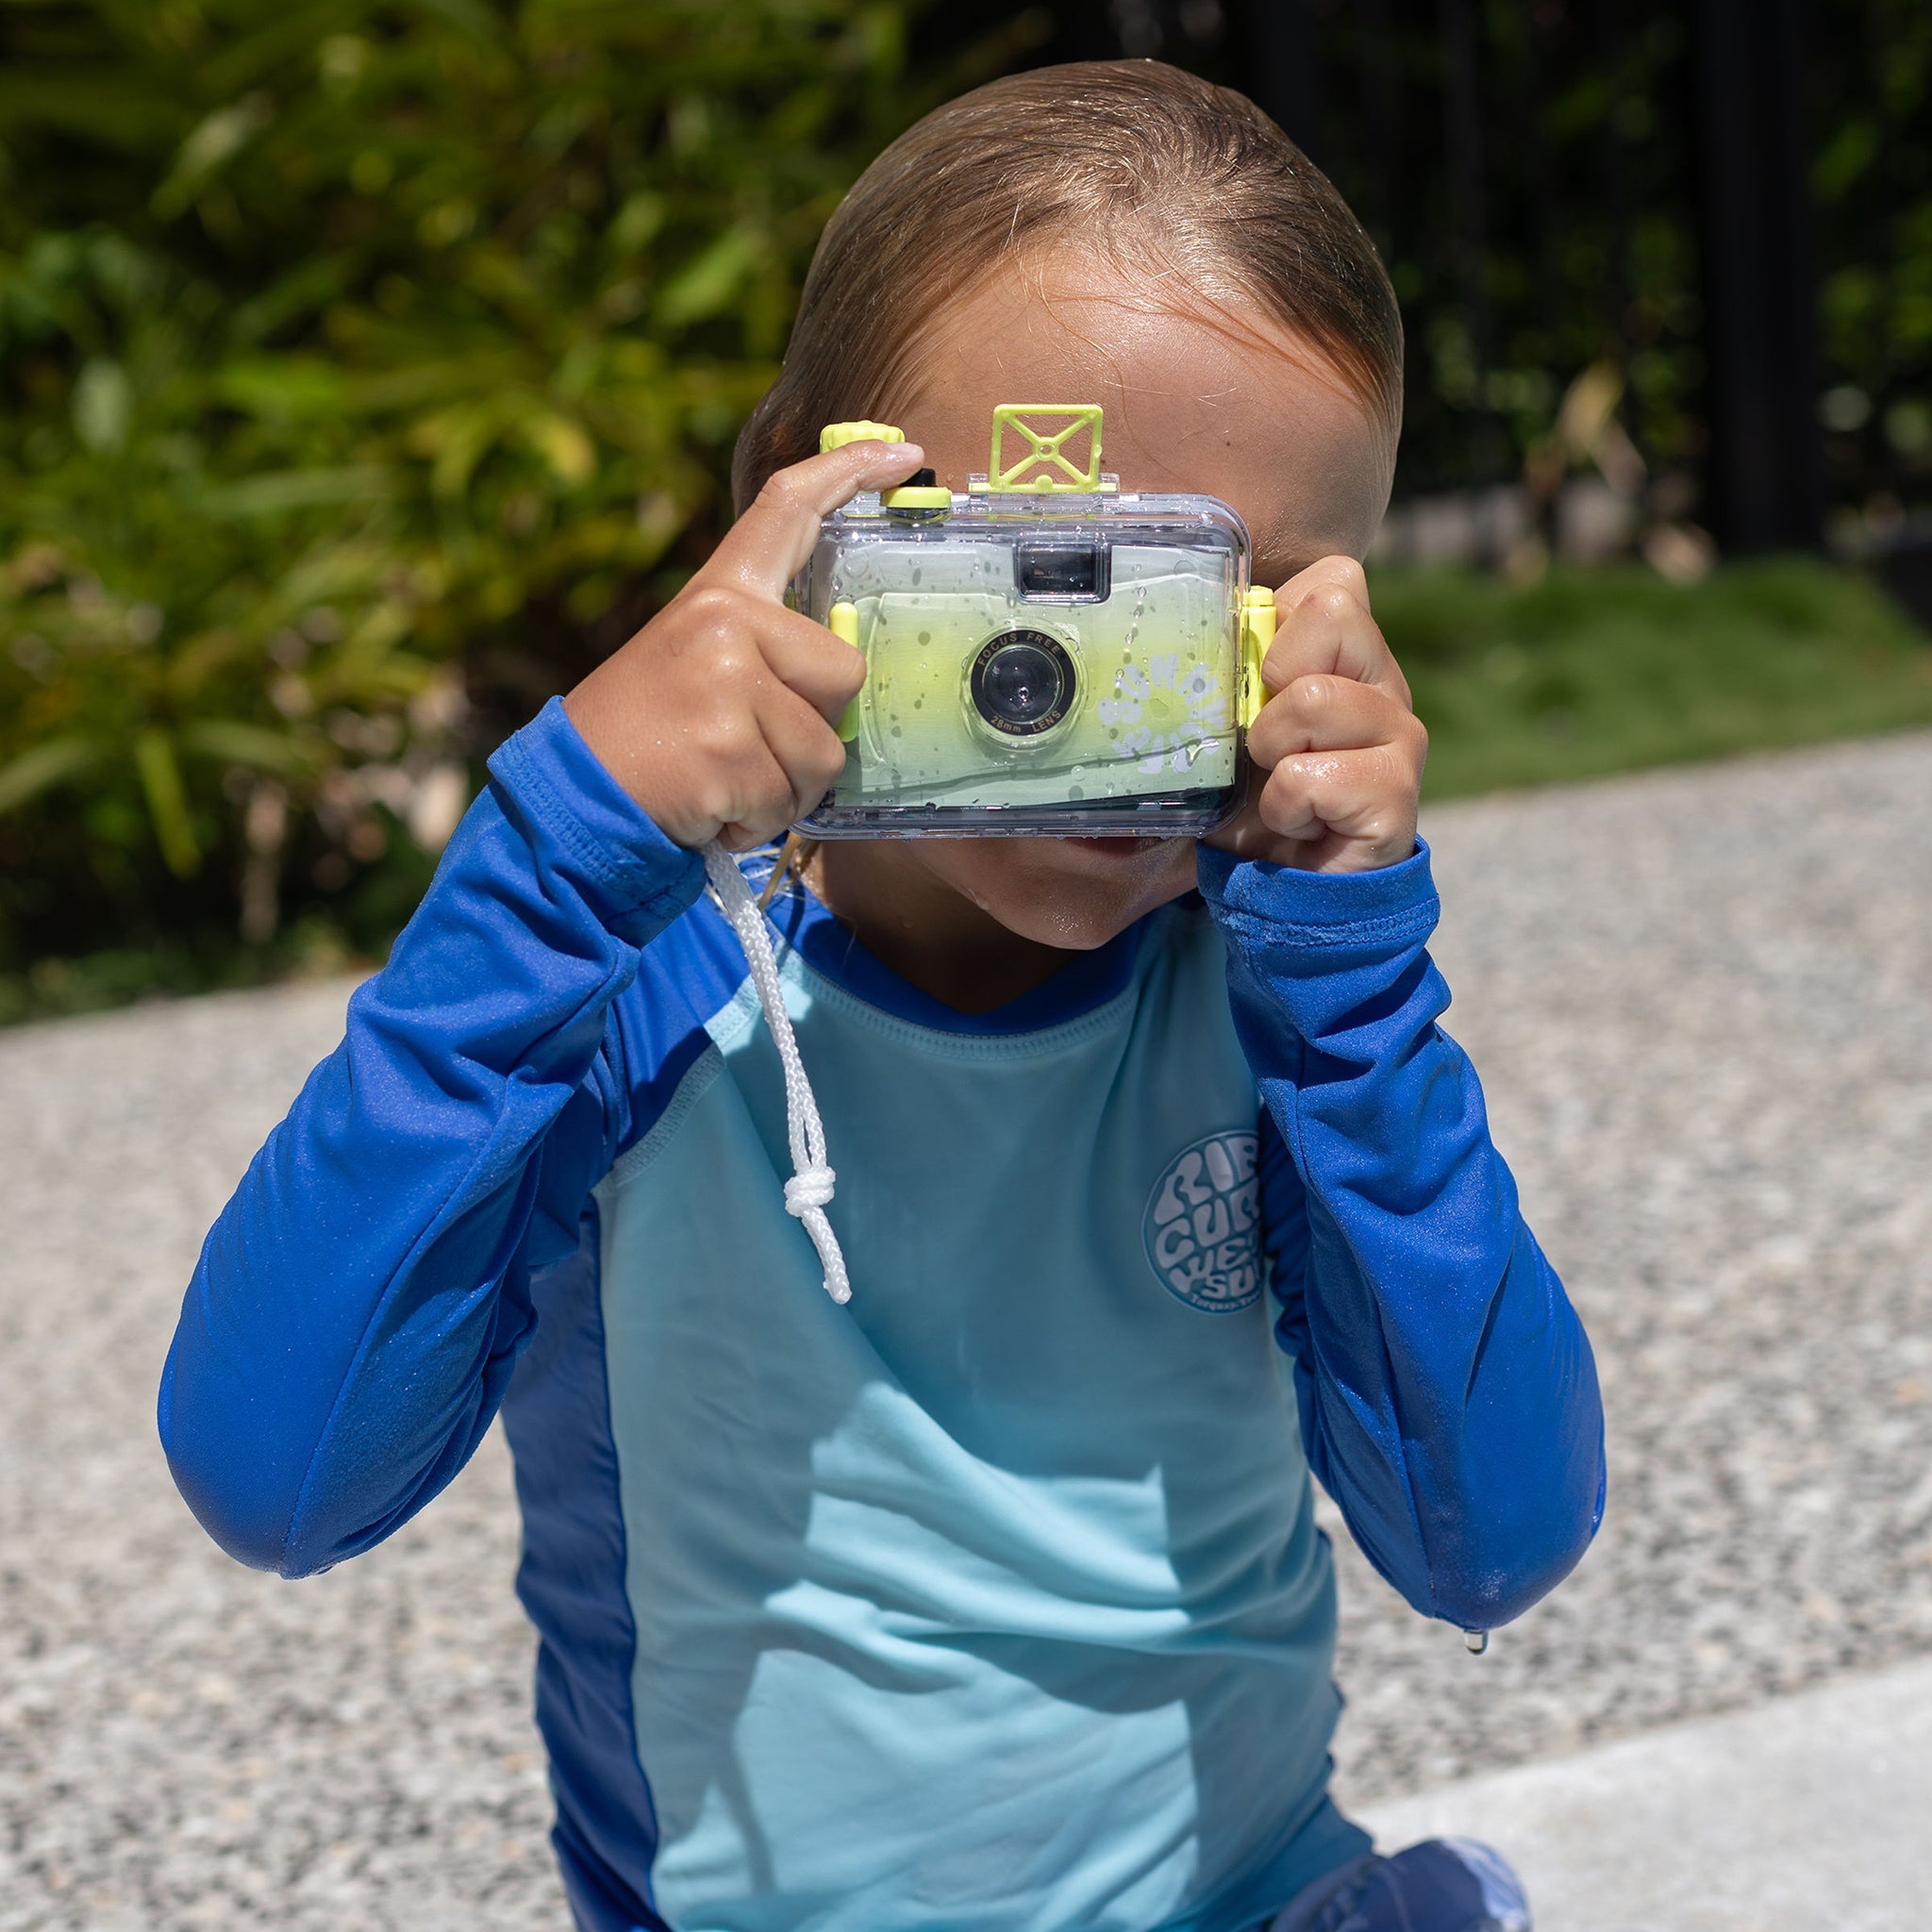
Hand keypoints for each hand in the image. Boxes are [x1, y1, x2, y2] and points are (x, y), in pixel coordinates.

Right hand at [564, 438, 926, 848]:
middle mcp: (724, 623)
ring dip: (787, 788)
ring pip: (825, 753)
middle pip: (844, 673)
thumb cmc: (648, 739)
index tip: (906, 456)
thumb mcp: (697, 664)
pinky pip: (791, 799)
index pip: (787, 509)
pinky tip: (713, 808)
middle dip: (815, 729)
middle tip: (748, 747)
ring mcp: (725, 684)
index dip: (850, 473)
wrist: (573, 795)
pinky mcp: (726, 750)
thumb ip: (765, 651)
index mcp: (718, 595)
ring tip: (725, 781)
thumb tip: (847, 675)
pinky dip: (760, 819)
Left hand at [1204, 556, 1425, 872]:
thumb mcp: (1231, 725)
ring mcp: (1401, 736)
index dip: (1280, 619)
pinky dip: (1283, 807)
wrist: (1288, 893)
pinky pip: (1309, 776)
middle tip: (1268, 741)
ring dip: (1270, 751)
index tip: (1262, 681)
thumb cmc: (1255, 802)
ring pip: (1311, 696)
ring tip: (1281, 786)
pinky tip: (1301, 823)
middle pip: (1332, 609)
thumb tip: (1186, 618)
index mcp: (1350, 657)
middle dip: (1271, 678)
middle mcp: (1386, 685)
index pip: (1334, 579)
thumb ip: (1230, 669)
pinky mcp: (1396, 792)